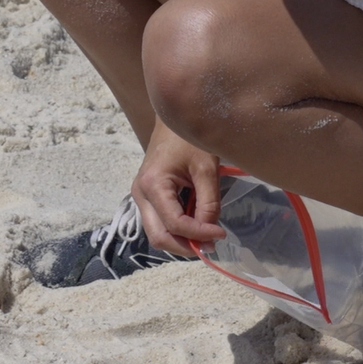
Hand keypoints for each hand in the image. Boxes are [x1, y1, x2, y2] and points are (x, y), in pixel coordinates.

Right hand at [132, 123, 223, 257]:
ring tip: (205, 235)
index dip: (199, 234)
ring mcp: (140, 196)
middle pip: (159, 237)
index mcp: (152, 185)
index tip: (221, 235)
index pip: (175, 224)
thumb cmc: (189, 137)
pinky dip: (177, 229)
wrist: (173, 117)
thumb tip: (212, 233)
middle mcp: (140, 194)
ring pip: (157, 233)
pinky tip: (196, 224)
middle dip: (185, 246)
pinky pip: (160, 222)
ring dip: (181, 239)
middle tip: (210, 246)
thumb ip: (209, 203)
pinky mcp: (147, 196)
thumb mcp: (205, 169)